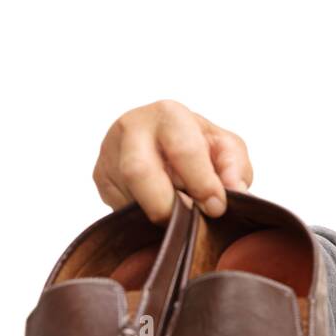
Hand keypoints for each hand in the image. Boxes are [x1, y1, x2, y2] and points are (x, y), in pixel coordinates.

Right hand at [93, 100, 253, 223]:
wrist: (163, 138)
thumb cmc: (198, 143)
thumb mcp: (226, 147)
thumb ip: (235, 167)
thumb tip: (232, 191)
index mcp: (169, 115)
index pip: (183, 150)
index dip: (202, 183)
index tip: (215, 207)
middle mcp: (132, 129)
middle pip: (139, 172)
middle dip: (166, 205)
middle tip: (189, 220)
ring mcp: (110, 153)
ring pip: (128, 196)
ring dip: (156, 212)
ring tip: (178, 213)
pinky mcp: (100, 178)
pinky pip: (119, 207)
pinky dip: (144, 216)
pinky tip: (160, 209)